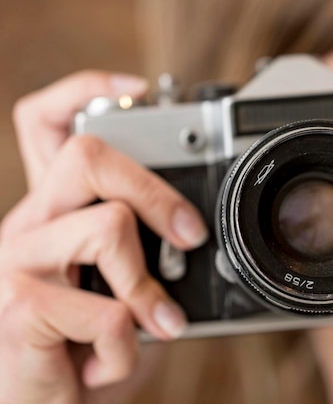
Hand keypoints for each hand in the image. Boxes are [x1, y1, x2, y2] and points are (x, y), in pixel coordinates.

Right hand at [0, 73, 208, 402]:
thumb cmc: (87, 344)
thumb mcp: (122, 284)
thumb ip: (144, 248)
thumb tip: (194, 231)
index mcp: (53, 210)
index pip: (47, 123)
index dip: (87, 91)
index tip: (138, 90)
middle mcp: (28, 223)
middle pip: (88, 154)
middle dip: (157, 192)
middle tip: (190, 236)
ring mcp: (17, 262)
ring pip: (108, 227)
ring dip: (146, 289)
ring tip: (151, 324)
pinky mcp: (18, 309)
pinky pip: (106, 311)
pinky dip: (126, 349)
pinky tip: (105, 363)